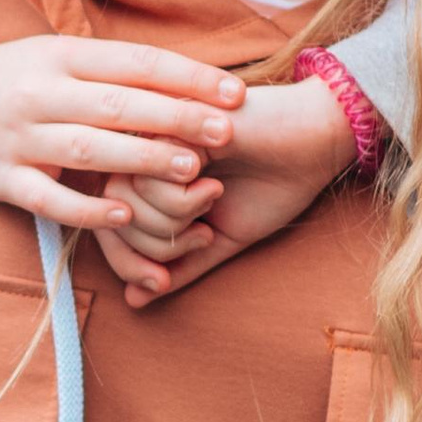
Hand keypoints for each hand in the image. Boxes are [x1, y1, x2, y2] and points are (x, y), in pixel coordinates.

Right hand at [0, 38, 242, 231]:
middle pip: (117, 104)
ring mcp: (18, 138)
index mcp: (59, 55)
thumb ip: (113, 70)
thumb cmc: (12, 81)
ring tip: (193, 170)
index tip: (235, 93)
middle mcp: (38, 93)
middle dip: (177, 118)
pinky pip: (48, 198)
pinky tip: (125, 212)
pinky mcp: (1, 180)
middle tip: (228, 133)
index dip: (188, 77)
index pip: (134, 63)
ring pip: (87, 148)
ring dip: (142, 159)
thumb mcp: (56, 58)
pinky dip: (87, 207)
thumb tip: (192, 77)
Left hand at [93, 78, 356, 306]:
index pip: (106, 229)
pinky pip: (149, 178)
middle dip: (156, 246)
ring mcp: (153, 135)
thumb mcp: (219, 240)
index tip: (159, 281)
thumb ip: (177, 267)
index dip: (125, 266)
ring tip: (210, 201)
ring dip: (172, 221)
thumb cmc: (272, 186)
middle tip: (202, 233)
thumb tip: (132, 301)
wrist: (314, 144)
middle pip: (110, 218)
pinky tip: (213, 184)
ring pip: (124, 201)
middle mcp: (143, 154)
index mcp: (151, 180)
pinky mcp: (168, 121)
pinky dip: (183, 199)